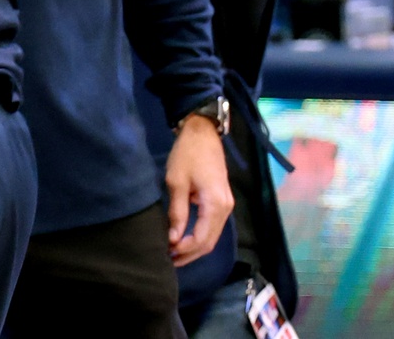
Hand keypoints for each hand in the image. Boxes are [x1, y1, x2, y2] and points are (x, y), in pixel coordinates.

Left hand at [165, 114, 233, 265]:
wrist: (202, 133)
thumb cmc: (187, 155)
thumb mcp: (176, 182)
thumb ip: (177, 212)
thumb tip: (174, 239)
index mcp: (216, 205)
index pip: (202, 239)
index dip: (185, 250)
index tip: (167, 253)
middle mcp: (226, 208)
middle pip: (210, 242)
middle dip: (190, 254)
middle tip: (169, 260)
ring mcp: (227, 205)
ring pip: (213, 236)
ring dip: (195, 247)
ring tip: (174, 253)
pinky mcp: (222, 201)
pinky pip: (213, 226)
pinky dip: (199, 235)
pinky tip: (184, 239)